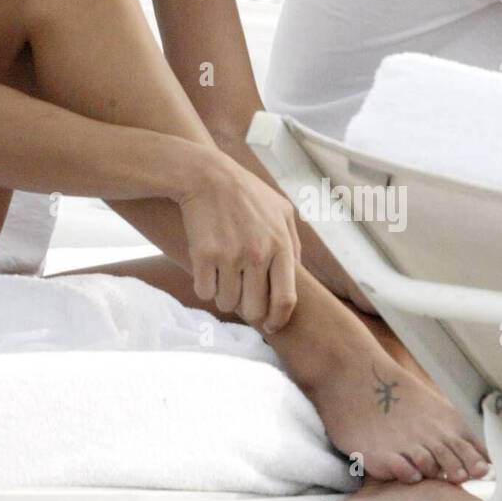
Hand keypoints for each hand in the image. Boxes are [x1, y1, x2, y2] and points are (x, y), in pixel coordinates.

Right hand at [170, 146, 298, 333]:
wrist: (205, 175)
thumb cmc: (245, 192)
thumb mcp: (282, 210)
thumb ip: (294, 243)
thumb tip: (298, 274)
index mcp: (280, 244)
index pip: (285, 300)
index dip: (278, 320)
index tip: (271, 326)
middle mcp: (258, 253)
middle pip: (255, 309)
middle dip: (249, 312)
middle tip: (242, 301)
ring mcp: (230, 255)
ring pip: (228, 303)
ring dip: (225, 297)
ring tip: (223, 279)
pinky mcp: (204, 255)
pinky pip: (205, 292)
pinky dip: (205, 287)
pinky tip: (206, 271)